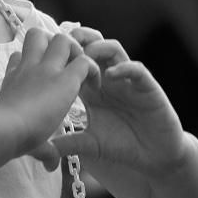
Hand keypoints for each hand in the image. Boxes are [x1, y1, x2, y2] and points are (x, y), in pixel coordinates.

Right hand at [0, 27, 97, 165]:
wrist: (4, 131)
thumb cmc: (6, 138)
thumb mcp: (20, 136)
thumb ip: (41, 149)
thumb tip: (50, 167)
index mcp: (14, 79)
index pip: (20, 57)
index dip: (30, 61)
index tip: (39, 78)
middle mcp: (28, 67)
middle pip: (38, 36)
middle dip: (55, 45)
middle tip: (66, 68)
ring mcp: (46, 69)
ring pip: (62, 39)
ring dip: (75, 51)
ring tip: (80, 73)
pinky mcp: (64, 78)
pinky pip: (85, 60)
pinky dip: (93, 68)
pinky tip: (94, 86)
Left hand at [55, 25, 189, 178]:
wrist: (154, 157)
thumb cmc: (124, 146)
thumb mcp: (91, 144)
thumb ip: (69, 143)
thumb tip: (43, 149)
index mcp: (93, 88)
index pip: (74, 62)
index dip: (61, 56)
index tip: (46, 59)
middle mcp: (109, 79)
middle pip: (91, 46)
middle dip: (77, 40)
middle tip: (64, 45)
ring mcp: (128, 80)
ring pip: (113, 49)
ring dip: (98, 48)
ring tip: (86, 56)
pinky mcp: (147, 87)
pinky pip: (136, 69)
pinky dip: (123, 68)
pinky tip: (110, 76)